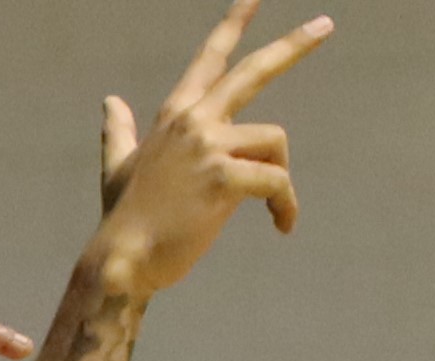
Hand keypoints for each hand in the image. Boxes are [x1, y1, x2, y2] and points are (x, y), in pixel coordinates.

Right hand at [95, 5, 325, 293]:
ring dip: (280, 176)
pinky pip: (275, 182)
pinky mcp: (224, 179)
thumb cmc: (122, 221)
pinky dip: (285, 204)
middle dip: (294, 45)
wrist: (119, 264)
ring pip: (273, 143)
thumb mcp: (119, 169)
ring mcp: (208, 147)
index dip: (232, 23)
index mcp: (175, 117)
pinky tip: (283, 224)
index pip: (209, 59)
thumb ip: (119, 132)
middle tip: (325, 25)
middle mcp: (193, 122)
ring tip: (274, 207)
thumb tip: (109, 101)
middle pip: (253, 71)